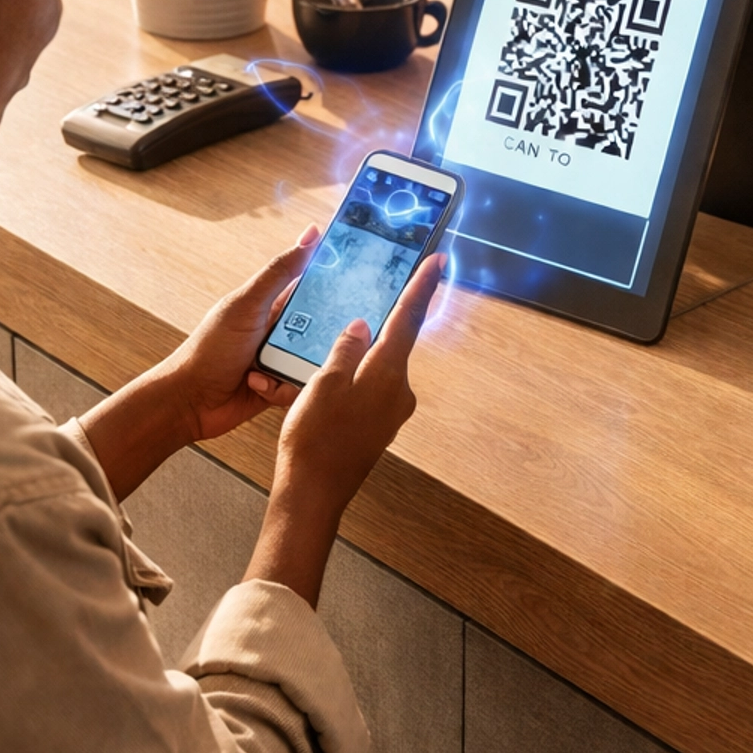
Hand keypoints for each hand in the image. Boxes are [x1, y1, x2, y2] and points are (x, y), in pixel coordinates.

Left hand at [166, 226, 322, 441]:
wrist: (189, 399)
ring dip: (298, 366)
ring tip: (272, 366)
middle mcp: (282, 330)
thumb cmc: (209, 348)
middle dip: (326, 335)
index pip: (315, 285)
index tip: (361, 280)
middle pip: (325, 326)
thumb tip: (311, 235)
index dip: (337, 281)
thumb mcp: (247, 304)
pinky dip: (282, 388)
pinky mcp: (282, 388)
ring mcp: (282, 360)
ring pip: (318, 360)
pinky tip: (258, 385)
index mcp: (275, 304)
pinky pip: (302, 387)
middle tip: (321, 338)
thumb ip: (280, 272)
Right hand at [245, 250, 445, 607]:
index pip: (408, 319)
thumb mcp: (323, 382)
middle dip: (382, 320)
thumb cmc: (315, 437)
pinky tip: (332, 379)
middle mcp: (399, 392)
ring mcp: (391, 412)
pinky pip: (370, 389)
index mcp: (387, 374)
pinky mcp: (378, 427)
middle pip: (394, 343)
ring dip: (362, 354)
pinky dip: (356, 376)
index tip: (439, 261)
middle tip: (374, 291)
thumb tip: (363, 326)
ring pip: (378, 368)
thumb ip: (346, 348)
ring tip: (331, 345)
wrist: (314, 492)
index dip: (422, 287)